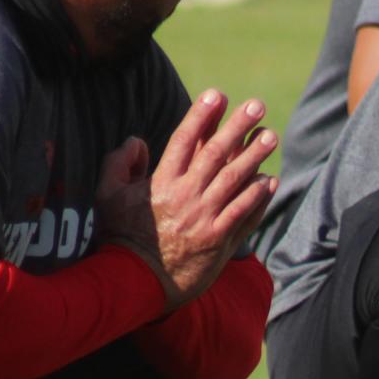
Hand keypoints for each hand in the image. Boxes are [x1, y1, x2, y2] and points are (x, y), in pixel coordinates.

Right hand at [98, 91, 277, 308]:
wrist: (136, 283)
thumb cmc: (121, 237)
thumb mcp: (107, 197)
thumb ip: (119, 164)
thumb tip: (137, 140)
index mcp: (160, 183)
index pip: (183, 141)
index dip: (201, 116)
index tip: (216, 95)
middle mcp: (186, 197)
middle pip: (216, 155)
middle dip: (237, 127)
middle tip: (257, 105)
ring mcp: (205, 219)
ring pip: (234, 181)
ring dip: (254, 157)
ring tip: (270, 136)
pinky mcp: (219, 240)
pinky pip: (243, 214)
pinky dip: (257, 197)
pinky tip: (270, 180)